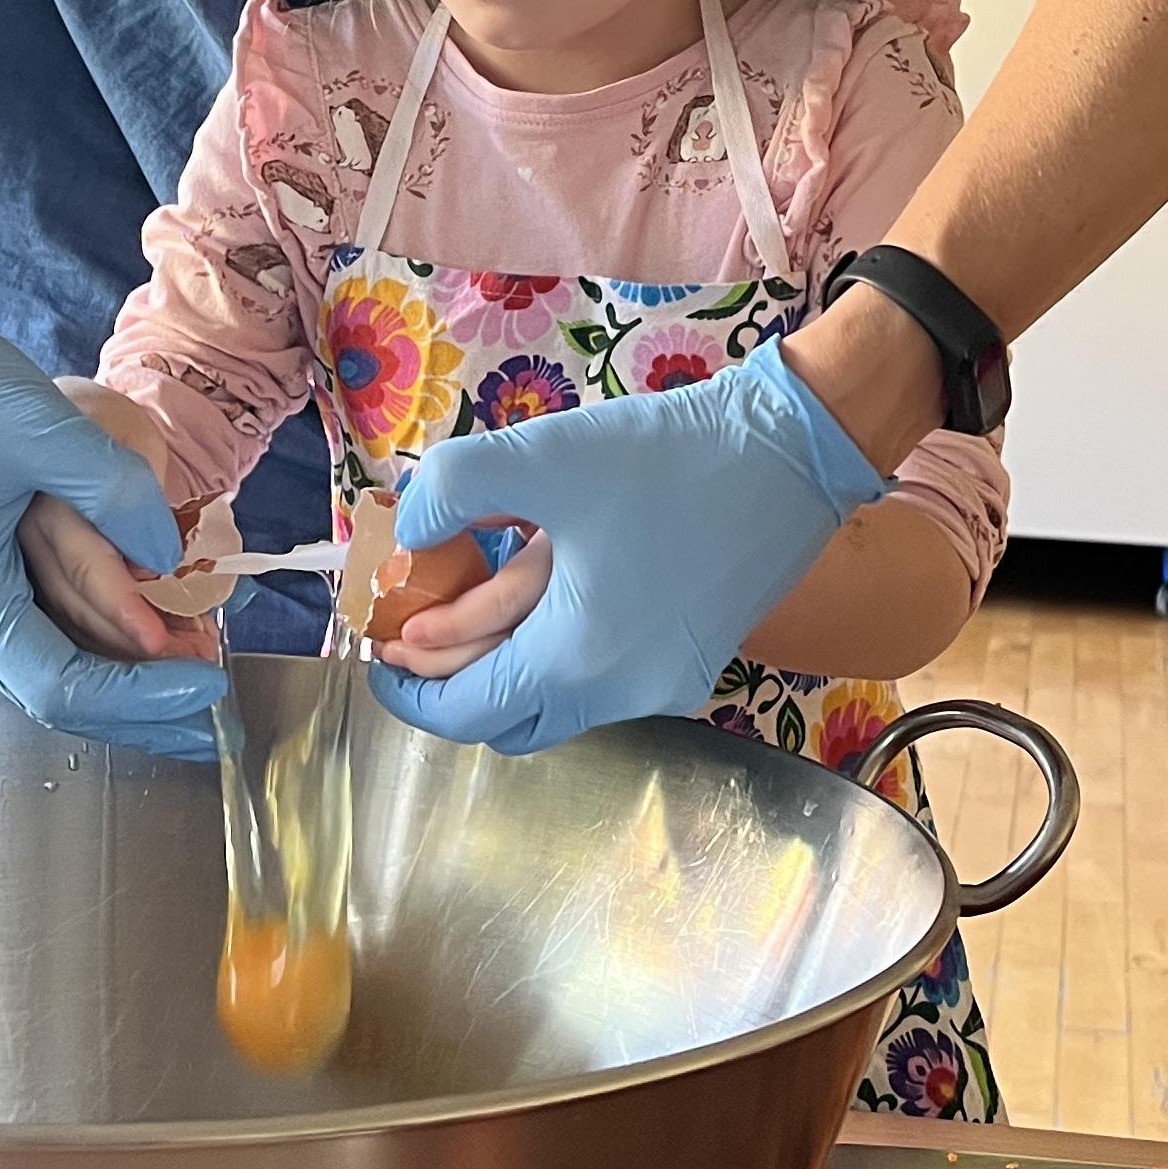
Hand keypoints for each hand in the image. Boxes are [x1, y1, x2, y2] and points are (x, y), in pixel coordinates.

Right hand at [0, 278, 223, 755]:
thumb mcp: (42, 427)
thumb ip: (115, 495)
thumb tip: (170, 558)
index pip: (59, 684)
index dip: (140, 694)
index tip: (208, 681)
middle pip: (54, 692)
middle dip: (139, 698)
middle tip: (215, 692)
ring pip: (47, 664)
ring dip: (122, 669)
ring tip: (195, 658)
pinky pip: (36, 628)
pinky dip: (93, 635)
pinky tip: (146, 627)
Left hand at [366, 346, 882, 752]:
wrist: (790, 450)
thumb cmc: (666, 460)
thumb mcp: (542, 458)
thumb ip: (451, 489)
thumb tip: (407, 528)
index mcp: (577, 663)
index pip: (467, 713)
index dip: (410, 688)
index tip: (377, 648)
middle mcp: (622, 694)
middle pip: (508, 718)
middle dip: (454, 676)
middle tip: (417, 620)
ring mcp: (664, 684)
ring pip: (556, 696)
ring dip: (508, 654)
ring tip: (480, 584)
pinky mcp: (689, 658)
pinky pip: (599, 673)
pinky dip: (557, 642)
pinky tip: (549, 576)